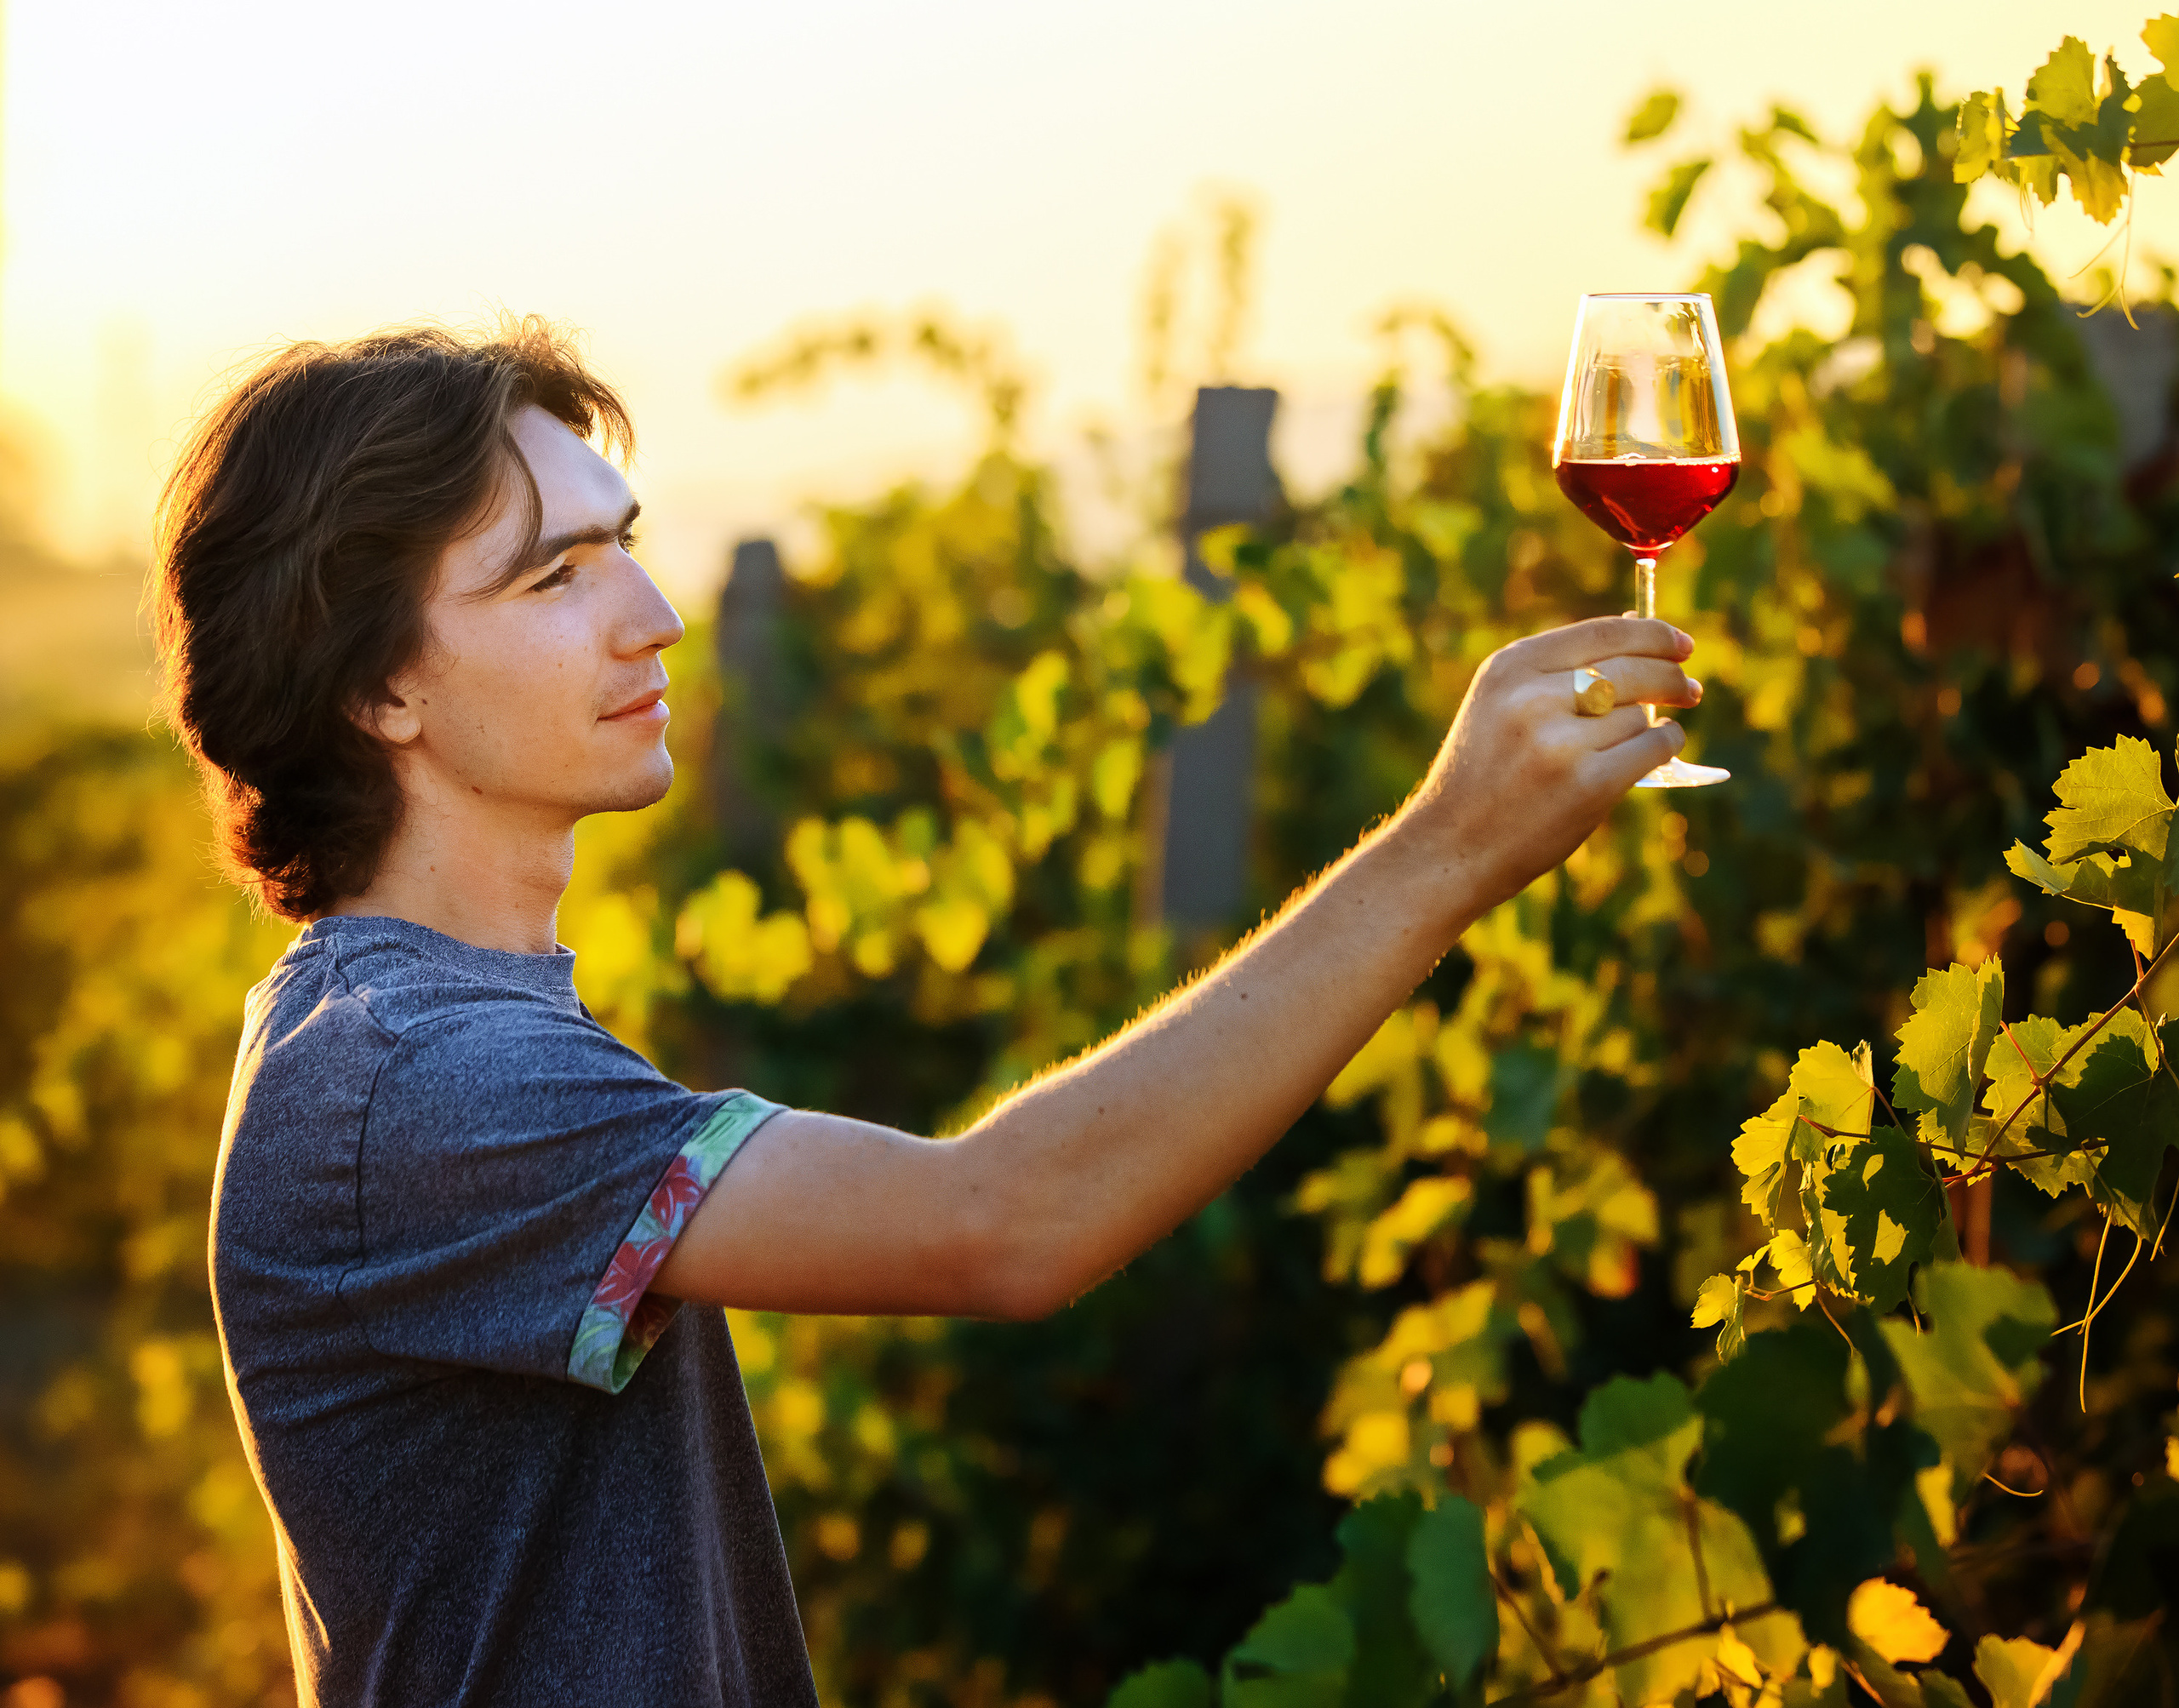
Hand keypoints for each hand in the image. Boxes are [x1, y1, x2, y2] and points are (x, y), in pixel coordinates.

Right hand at [1395, 616, 1698, 916]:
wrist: (1450, 847)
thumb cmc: (1483, 775)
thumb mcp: (1501, 705)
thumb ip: (1560, 670)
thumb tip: (1638, 628)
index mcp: (1509, 668)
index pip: (1602, 634)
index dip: (1652, 634)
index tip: (1680, 645)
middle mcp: (1532, 697)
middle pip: (1632, 669)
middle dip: (1671, 677)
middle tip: (1689, 690)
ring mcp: (1559, 742)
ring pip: (1640, 716)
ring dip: (1651, 726)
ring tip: (1634, 742)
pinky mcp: (1587, 785)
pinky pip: (1653, 747)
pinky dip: (1664, 747)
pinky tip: (1656, 751)